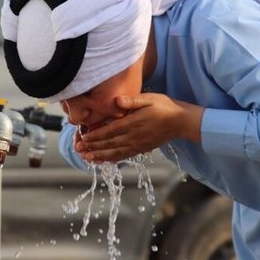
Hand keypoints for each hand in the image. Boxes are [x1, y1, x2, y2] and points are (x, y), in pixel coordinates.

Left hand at [75, 93, 203, 162]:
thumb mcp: (150, 98)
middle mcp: (134, 136)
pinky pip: (124, 156)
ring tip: (87, 159)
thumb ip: (133, 100)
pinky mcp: (141, 149)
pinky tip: (103, 160)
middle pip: (110, 144)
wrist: (181, 122)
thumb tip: (118, 100)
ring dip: (100, 156)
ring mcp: (138, 144)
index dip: (96, 136)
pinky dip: (112, 159)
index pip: (110, 131)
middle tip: (78, 150)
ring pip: (115, 152)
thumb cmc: (165, 107)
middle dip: (93, 147)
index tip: (83, 138)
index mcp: (134, 123)